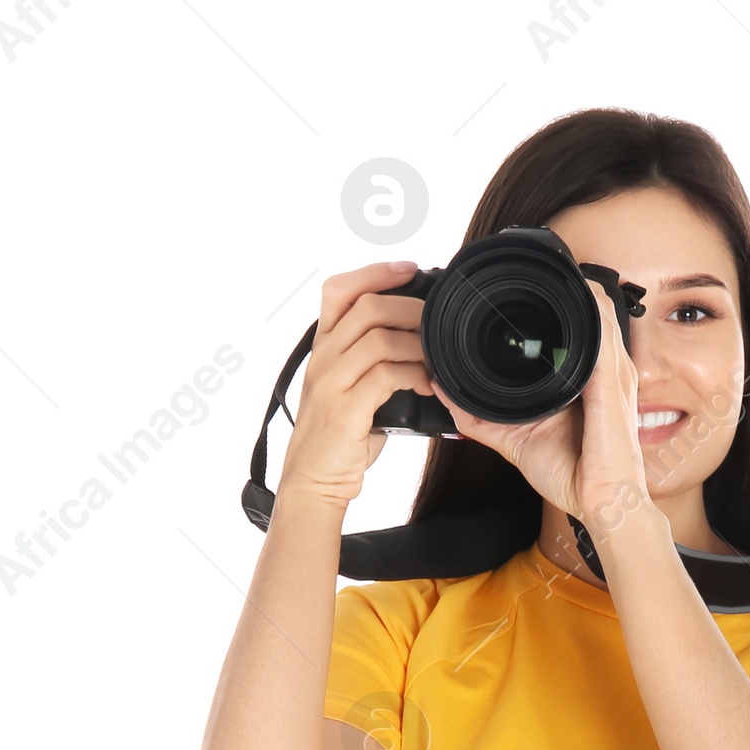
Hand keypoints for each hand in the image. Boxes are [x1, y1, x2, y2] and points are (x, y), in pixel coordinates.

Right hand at [277, 261, 432, 516]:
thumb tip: (416, 345)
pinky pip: (384, 375)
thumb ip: (370, 363)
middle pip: (366, 306)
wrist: (313, 481)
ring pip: (378, 337)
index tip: (409, 268)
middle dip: (409, 306)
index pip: (339, 290)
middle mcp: (324, 359)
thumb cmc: (337, 439)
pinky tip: (426, 383)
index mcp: (324, 348)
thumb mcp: (348, 389)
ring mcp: (332, 382)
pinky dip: (413, 374)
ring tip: (436, 356)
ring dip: (416, 342)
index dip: (374, 272)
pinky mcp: (345, 409)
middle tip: (435, 320)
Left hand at [441, 282, 653, 544]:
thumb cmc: (573, 476)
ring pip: (599, 306)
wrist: (601, 505)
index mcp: (588, 378)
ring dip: (576, 287)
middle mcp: (605, 369)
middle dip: (564, 287)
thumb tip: (447, 394)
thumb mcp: (517, 440)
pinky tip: (573, 290)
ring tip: (543, 272)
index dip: (556, 303)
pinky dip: (589, 305)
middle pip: (591, 306)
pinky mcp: (613, 380)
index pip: (577, 324)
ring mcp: (613, 372)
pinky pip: (603, 329)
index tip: (519, 291)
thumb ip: (483, 417)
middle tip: (521, 273)